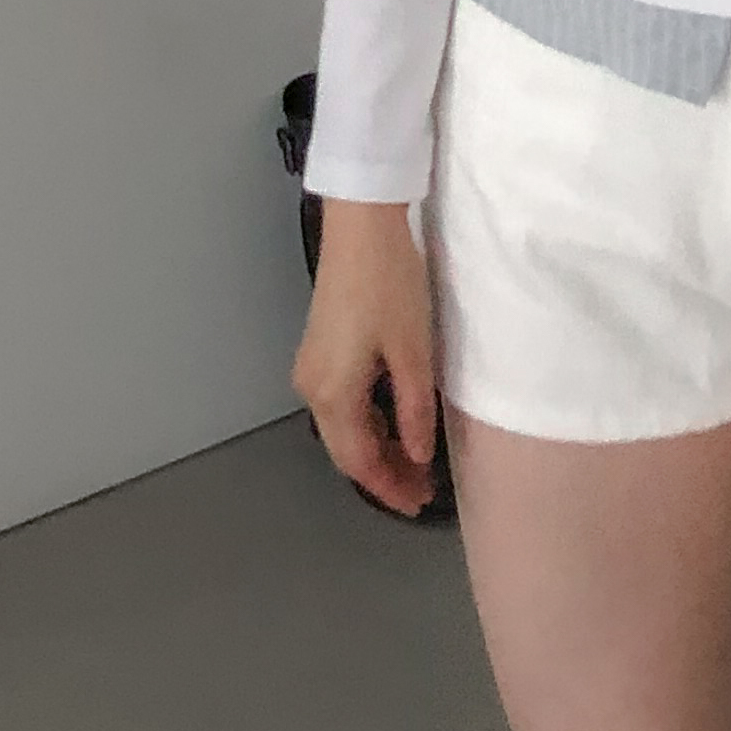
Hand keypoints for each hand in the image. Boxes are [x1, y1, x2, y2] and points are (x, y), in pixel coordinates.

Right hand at [293, 196, 442, 515]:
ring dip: (375, 448)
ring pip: (341, 427)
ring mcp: (311, 367)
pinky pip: (340, 403)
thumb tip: (416, 455)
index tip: (418, 504)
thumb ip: (413, 410)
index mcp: (333, 394)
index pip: (359, 460)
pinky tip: (393, 423)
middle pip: (345, 449)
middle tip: (420, 490)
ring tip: (412, 462)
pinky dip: (366, 422)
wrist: (360, 226)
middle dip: (381, 474)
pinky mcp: (319, 349)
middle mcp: (312, 387)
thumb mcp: (412, 351)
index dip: (389, 487)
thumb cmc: (389, 286)